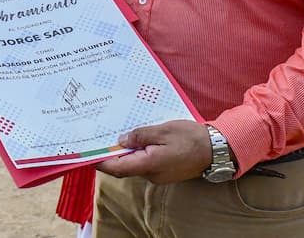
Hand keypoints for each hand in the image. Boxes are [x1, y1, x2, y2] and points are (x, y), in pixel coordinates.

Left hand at [95, 120, 211, 184]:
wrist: (216, 149)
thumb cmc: (191, 138)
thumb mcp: (163, 130)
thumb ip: (140, 135)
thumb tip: (121, 140)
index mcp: (149, 164)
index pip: (117, 167)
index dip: (100, 161)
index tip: (86, 154)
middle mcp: (151, 174)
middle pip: (124, 166)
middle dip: (111, 154)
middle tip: (98, 138)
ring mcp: (159, 174)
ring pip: (135, 163)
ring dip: (125, 151)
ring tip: (115, 133)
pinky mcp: (165, 170)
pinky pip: (146, 161)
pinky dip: (138, 151)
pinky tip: (136, 138)